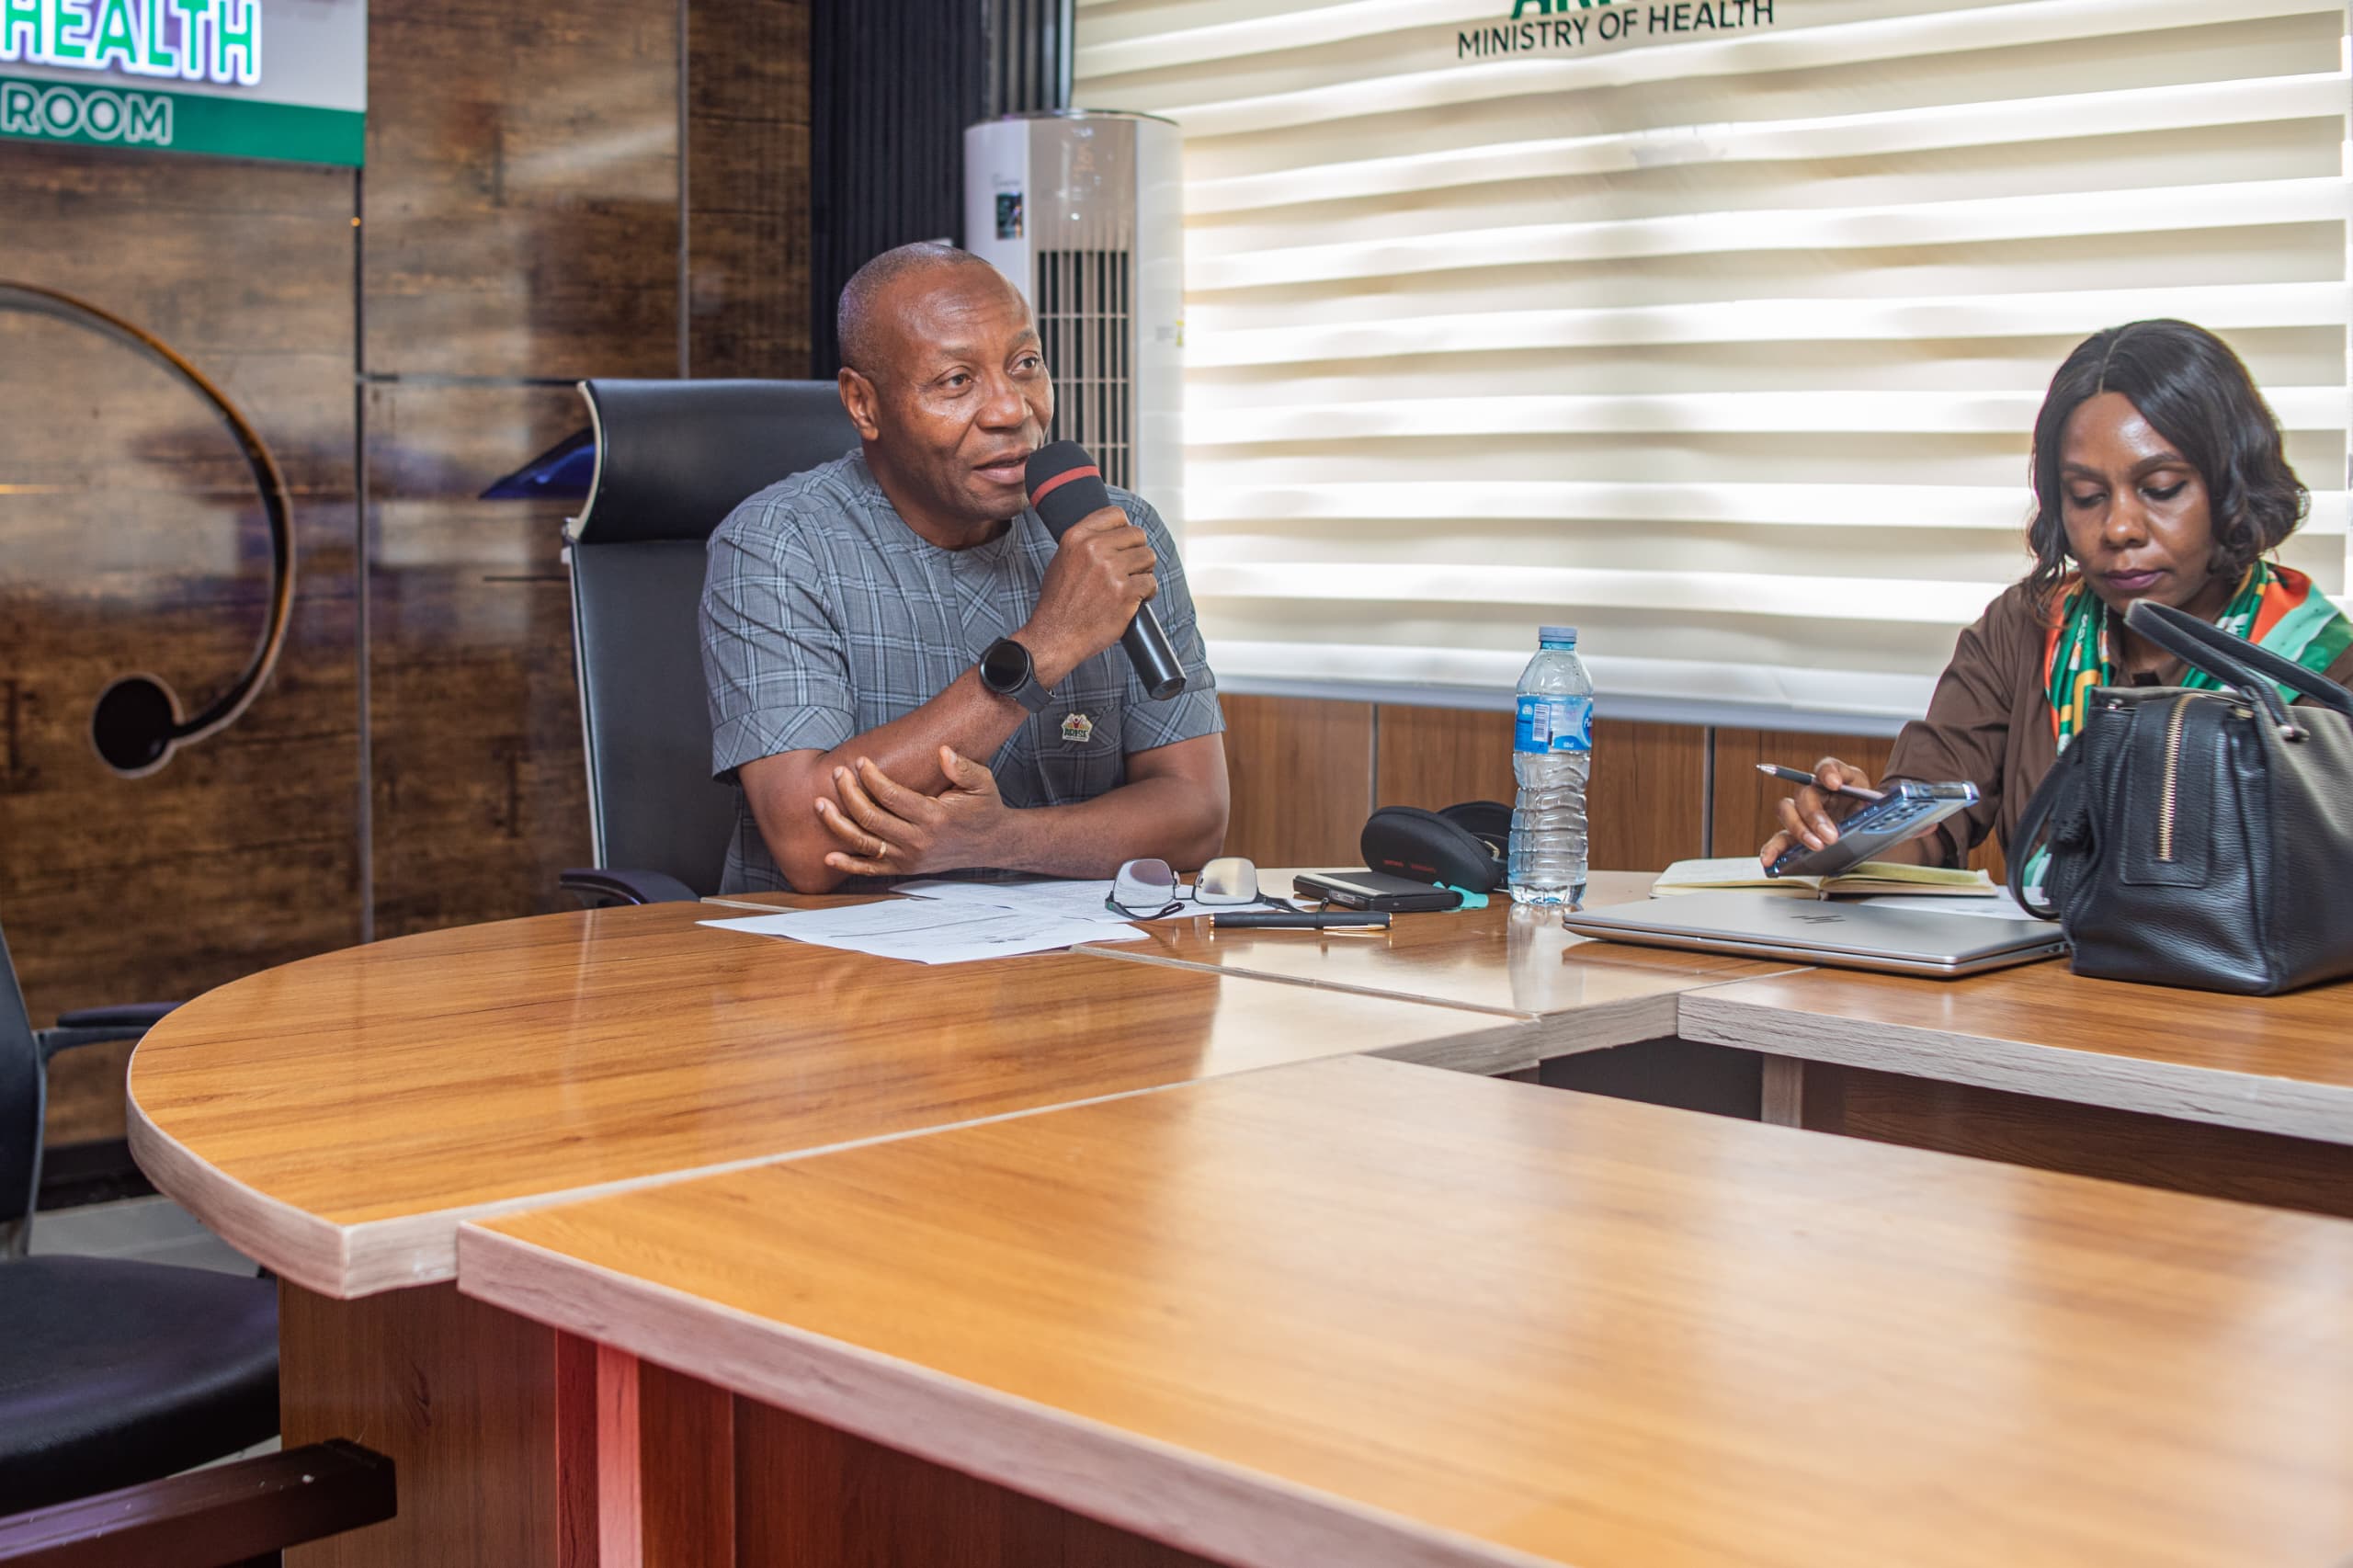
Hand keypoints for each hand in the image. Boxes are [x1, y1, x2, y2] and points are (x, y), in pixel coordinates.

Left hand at [816, 747, 1014, 876]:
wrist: (990, 843)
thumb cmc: (982, 808)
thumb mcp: (982, 782)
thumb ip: (963, 767)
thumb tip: (943, 751)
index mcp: (934, 817)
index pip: (891, 795)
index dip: (871, 777)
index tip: (861, 761)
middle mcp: (918, 840)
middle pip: (870, 817)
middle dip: (848, 793)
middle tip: (837, 774)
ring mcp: (908, 857)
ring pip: (863, 843)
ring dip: (837, 824)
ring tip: (820, 804)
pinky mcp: (904, 868)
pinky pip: (871, 870)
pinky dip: (848, 865)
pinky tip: (829, 856)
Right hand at [1019, 506, 1156, 683]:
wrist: (1056, 636)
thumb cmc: (1058, 603)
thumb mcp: (1061, 560)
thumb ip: (1084, 543)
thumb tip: (1110, 533)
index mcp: (1077, 537)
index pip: (1115, 515)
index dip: (1124, 529)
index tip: (1125, 542)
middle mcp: (1094, 549)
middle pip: (1137, 535)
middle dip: (1137, 551)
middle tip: (1130, 568)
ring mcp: (1111, 570)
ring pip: (1148, 557)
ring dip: (1144, 571)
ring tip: (1132, 584)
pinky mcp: (1125, 592)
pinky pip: (1151, 582)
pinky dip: (1147, 593)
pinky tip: (1135, 600)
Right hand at [1759, 757, 1874, 869]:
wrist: (1871, 833)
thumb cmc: (1873, 817)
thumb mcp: (1882, 807)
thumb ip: (1881, 806)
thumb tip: (1885, 811)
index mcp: (1839, 780)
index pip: (1828, 767)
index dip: (1828, 772)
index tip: (1834, 783)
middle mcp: (1817, 793)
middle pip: (1804, 794)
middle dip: (1815, 815)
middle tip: (1831, 835)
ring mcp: (1803, 813)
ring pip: (1787, 811)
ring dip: (1799, 829)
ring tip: (1816, 846)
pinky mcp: (1796, 835)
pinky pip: (1779, 839)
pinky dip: (1772, 849)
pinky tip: (1769, 860)